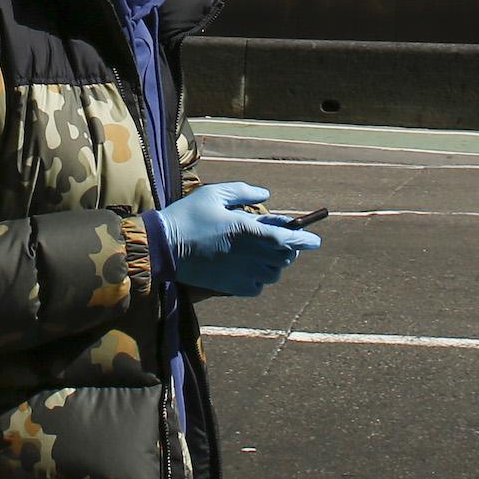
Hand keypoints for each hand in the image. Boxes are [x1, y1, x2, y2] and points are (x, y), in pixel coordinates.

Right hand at [154, 182, 321, 296]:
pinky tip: (250, 268)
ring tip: (265, 253)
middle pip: (284, 257)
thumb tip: (267, 195)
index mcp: (246, 230)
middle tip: (283, 239)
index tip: (315, 240)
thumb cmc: (188, 216)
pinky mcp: (230, 287)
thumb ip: (243, 191)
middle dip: (288, 248)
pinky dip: (260, 278)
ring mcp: (240, 273)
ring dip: (274, 263)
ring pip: (273, 274)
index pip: (286, 237)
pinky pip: (257, 287)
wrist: (163, 247)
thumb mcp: (214, 194)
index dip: (304, 239)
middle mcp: (248, 254)